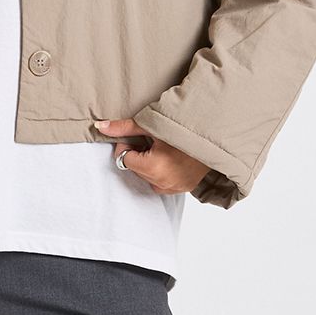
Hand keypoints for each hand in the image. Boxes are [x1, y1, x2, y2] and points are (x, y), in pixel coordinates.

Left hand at [92, 117, 210, 194]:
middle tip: (154, 141)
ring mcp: (173, 188)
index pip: (125, 159)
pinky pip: (161, 183)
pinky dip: (161, 172)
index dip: (129, 145)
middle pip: (135, 169)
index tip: (142, 137)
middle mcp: (163, 182)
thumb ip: (124, 128)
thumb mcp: (152, 125)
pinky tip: (171, 159)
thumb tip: (99, 126)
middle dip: (139, 155)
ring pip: (147, 177)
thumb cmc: (184, 128)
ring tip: (164, 149)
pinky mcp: (182, 189)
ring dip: (150, 164)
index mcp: (153, 167)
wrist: (215, 134)